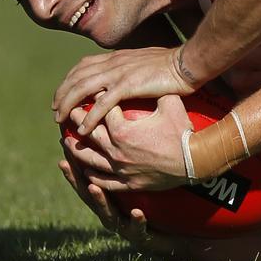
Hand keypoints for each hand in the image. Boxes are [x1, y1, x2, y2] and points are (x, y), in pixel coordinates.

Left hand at [53, 46, 193, 135]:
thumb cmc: (173, 67)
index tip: (62, 94)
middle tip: (55, 112)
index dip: (69, 79)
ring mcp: (120, 73)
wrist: (189, 64)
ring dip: (69, 105)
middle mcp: (114, 63)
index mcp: (118, 58)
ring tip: (60, 122)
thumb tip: (127, 75)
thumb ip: (132, 69)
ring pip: (83, 89)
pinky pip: (102, 104)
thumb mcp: (147, 64)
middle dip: (62, 94)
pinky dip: (89, 117)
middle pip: (77, 77)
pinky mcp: (128, 85)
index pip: (83, 66)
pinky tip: (83, 130)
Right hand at [59, 154, 183, 258]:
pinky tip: (138, 212)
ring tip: (93, 187)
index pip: (87, 176)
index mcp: (108, 194)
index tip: (62, 142)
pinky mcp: (138, 233)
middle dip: (76, 179)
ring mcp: (121, 223)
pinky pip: (136, 227)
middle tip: (64, 163)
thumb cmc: (149, 201)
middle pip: (88, 194)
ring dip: (99, 200)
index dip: (74, 162)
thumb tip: (121, 123)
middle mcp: (109, 209)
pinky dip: (135, 220)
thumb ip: (129, 155)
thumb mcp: (137, 176)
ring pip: (107, 212)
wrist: (166, 234)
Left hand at [63, 94, 191, 190]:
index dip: (94, 100)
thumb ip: (155, 91)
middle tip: (67, 113)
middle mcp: (116, 149)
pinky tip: (86, 172)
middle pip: (89, 134)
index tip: (88, 94)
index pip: (101, 111)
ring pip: (90, 159)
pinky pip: (104, 180)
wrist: (195, 161)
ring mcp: (120, 169)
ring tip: (65, 142)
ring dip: (77, 150)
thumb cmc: (183, 130)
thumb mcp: (170, 103)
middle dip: (77, 122)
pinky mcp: (127, 183)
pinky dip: (93, 176)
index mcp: (123, 129)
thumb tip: (152, 77)